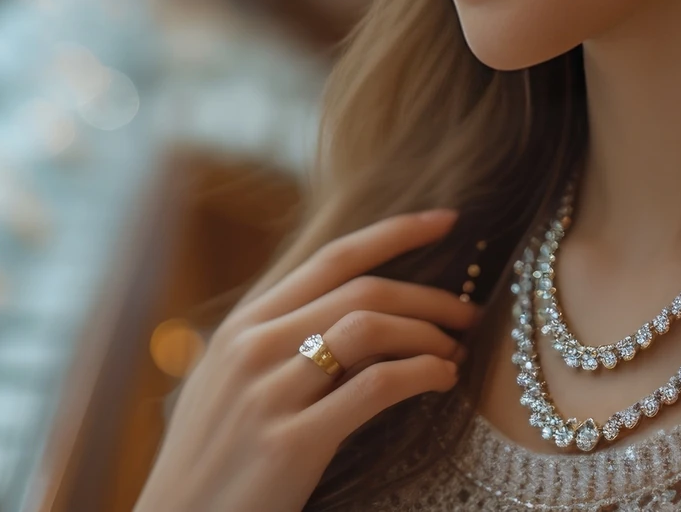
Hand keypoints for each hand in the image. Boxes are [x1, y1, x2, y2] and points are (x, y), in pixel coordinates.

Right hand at [133, 209, 477, 511]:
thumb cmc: (211, 459)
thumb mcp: (226, 383)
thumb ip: (272, 342)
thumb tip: (340, 313)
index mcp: (241, 326)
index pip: (331, 258)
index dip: (395, 233)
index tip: (446, 222)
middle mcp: (252, 347)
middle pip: (362, 291)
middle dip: (429, 295)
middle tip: (468, 312)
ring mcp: (269, 393)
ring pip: (369, 329)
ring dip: (427, 333)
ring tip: (454, 351)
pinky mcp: (291, 442)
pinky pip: (374, 388)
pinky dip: (420, 374)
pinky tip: (440, 380)